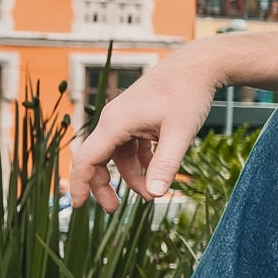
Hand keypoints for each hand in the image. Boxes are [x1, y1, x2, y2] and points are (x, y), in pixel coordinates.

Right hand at [68, 50, 220, 210]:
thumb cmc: (188, 95)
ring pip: (117, 154)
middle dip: (104, 185)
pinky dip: (141, 161)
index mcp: (115, 123)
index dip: (80, 184)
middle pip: (98, 158)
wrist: (197, 67)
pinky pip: (131, 145)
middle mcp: (113, 120)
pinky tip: (157, 172)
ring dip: (129, 175)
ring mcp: (125, 118)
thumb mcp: (180, 133)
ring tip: (150, 193)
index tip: (79, 206)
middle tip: (114, 209)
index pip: (87, 159)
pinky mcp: (137, 117)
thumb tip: (156, 194)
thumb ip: (165, 164)